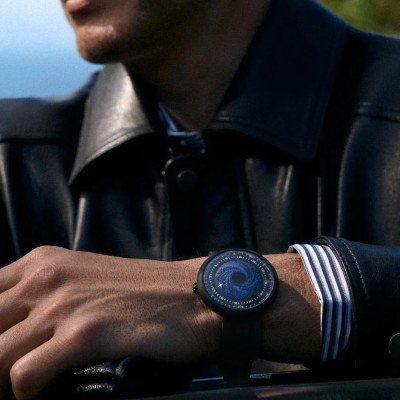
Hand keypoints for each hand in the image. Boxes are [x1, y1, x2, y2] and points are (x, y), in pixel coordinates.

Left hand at [0, 246, 217, 398]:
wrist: (190, 294)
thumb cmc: (138, 290)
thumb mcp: (80, 278)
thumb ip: (40, 293)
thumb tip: (10, 324)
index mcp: (41, 261)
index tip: (1, 346)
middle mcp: (46, 278)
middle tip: (4, 375)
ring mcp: (64, 305)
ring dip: (1, 380)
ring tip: (17, 388)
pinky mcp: (86, 333)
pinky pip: (25, 375)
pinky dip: (27, 389)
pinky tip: (45, 387)